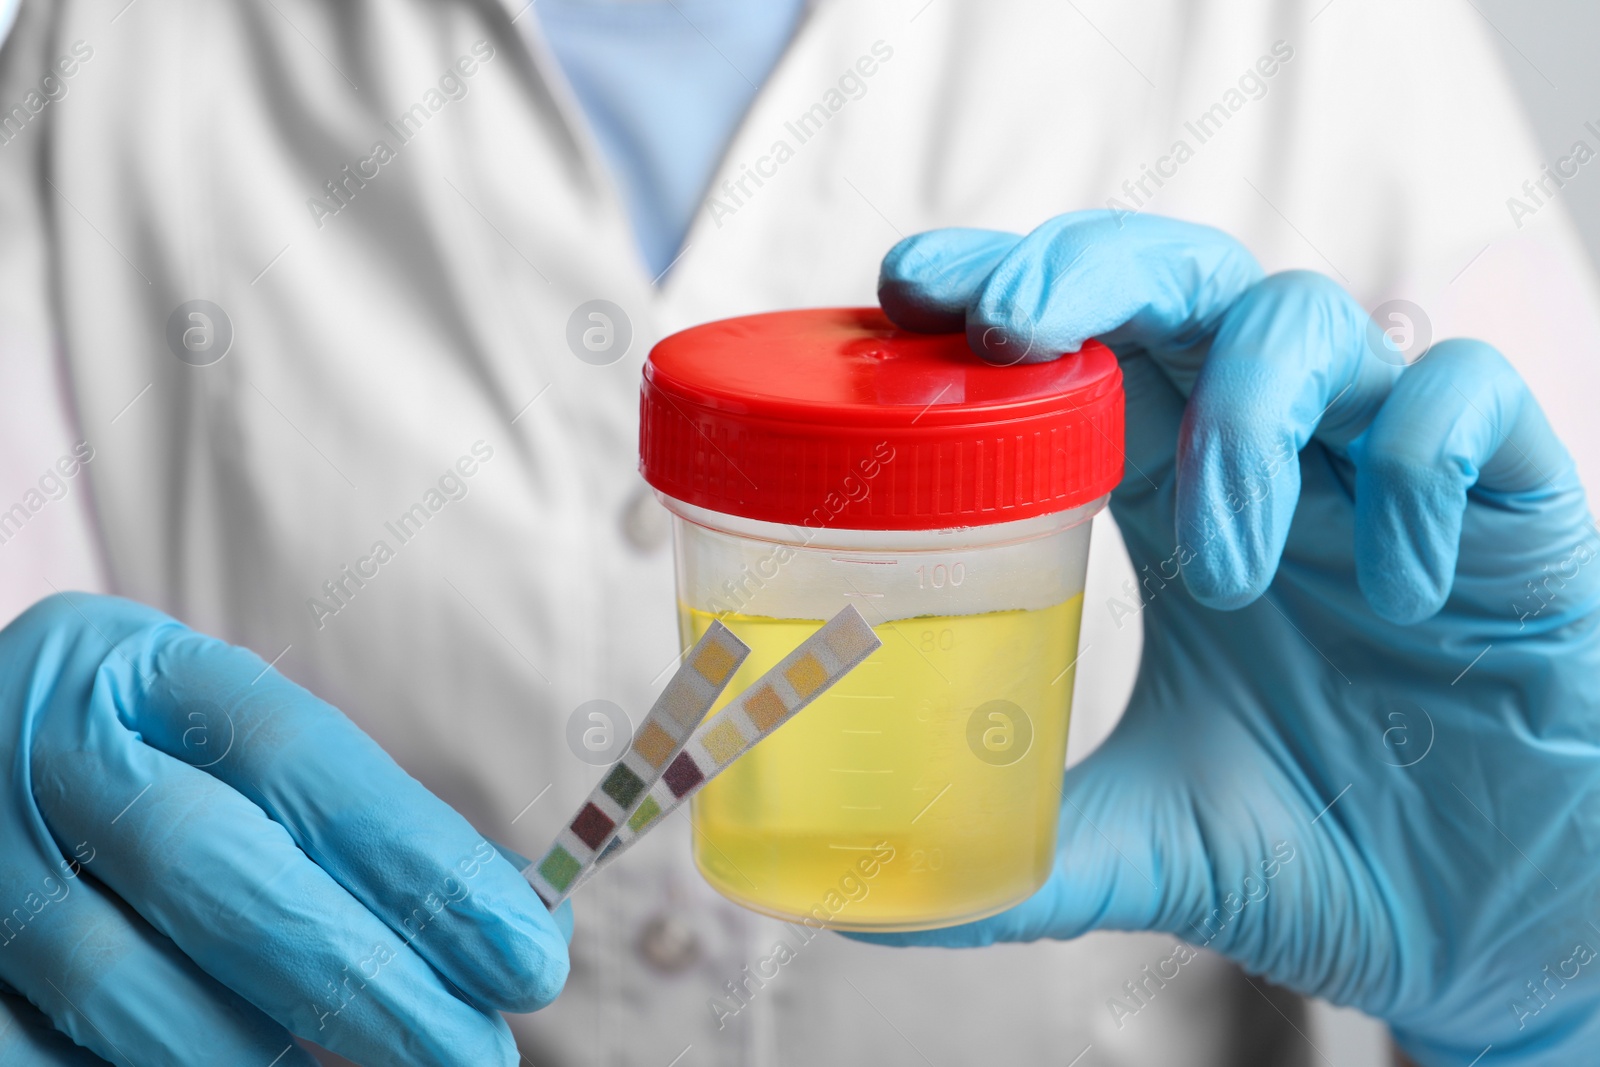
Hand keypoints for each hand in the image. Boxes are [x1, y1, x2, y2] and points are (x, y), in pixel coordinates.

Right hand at [0, 594, 569, 1065]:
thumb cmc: (152, 764)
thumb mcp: (240, 745)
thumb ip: (368, 822)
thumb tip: (522, 925)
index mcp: (146, 673)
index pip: (304, 762)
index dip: (422, 864)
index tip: (526, 953)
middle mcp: (48, 755)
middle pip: (218, 872)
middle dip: (366, 978)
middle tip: (477, 1051)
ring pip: (124, 985)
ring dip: (262, 1051)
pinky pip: (45, 1054)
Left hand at [862, 212, 1599, 1065]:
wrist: (1491, 927)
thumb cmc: (1321, 850)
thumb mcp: (1150, 843)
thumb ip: (1025, 848)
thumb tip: (871, 909)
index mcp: (1168, 504)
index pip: (1079, 351)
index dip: (998, 298)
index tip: (906, 293)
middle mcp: (1270, 459)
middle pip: (1176, 281)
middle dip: (1088, 272)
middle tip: (1010, 324)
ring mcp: (1384, 469)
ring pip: (1308, 319)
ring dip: (1243, 422)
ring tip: (1223, 572)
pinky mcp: (1514, 505)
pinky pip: (1471, 401)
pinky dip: (1421, 468)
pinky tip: (1404, 591)